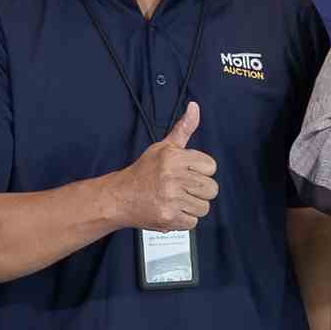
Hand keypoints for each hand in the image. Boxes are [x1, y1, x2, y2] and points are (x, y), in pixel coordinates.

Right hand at [120, 101, 218, 227]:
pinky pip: (193, 222)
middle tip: (182, 189)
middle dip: (199, 191)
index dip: (201, 171)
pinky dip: (183, 219)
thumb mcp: (163, 147)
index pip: (210, 166)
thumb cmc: (143, 173)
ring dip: (192, 206)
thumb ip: (183, 129)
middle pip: (211, 188)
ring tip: (176, 200)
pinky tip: (171, 210)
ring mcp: (170, 198)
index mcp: (173, 157)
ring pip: (204, 207)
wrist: (119, 197)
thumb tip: (195, 107)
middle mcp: (173, 177)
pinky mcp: (169, 217)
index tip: (187, 173)